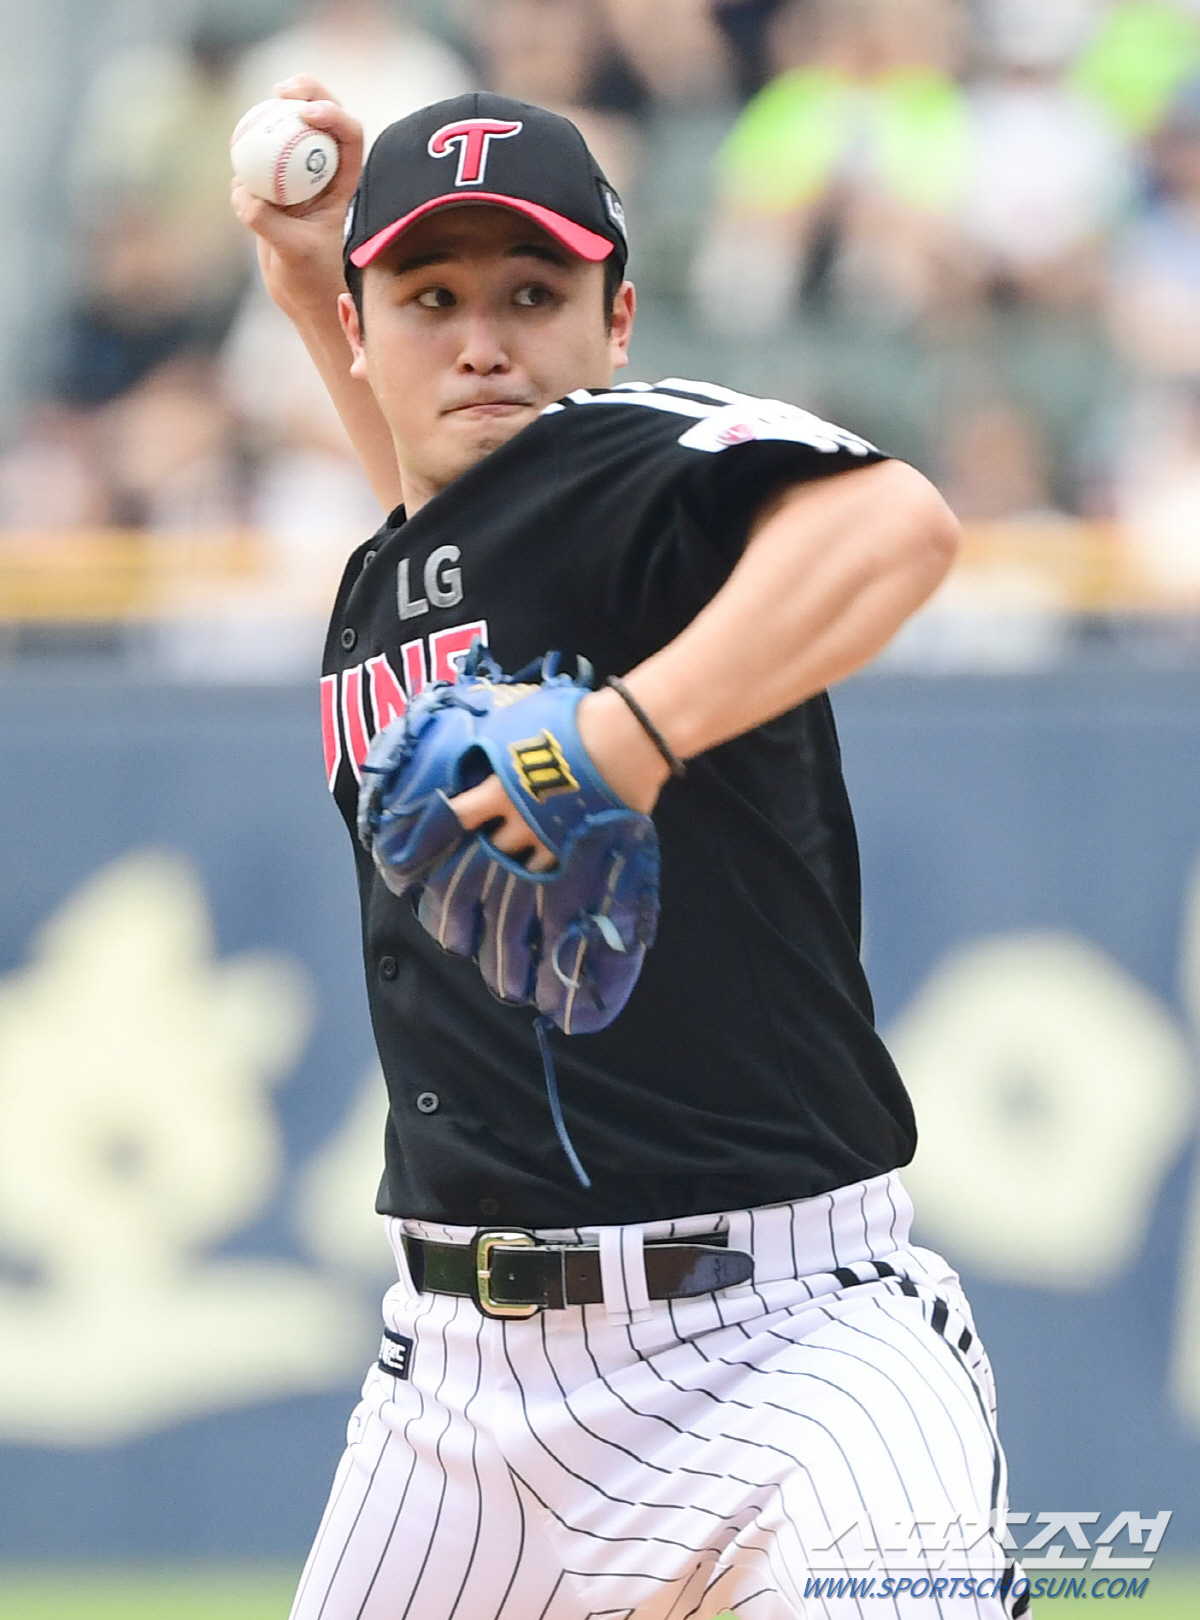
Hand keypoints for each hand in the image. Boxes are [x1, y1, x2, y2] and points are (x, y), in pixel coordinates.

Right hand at [229, 75, 363, 318]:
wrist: (302, 296)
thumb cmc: (312, 279)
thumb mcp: (293, 252)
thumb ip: (267, 222)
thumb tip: (243, 191)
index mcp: (345, 183)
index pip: (349, 136)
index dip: (333, 114)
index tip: (308, 114)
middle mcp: (325, 173)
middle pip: (323, 118)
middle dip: (307, 92)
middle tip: (282, 91)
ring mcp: (299, 176)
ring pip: (291, 130)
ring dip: (275, 112)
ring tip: (259, 110)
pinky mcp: (274, 185)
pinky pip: (260, 155)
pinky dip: (249, 146)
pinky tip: (239, 147)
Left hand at [446, 685, 670, 869]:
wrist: (625, 740)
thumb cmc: (570, 723)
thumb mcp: (521, 722)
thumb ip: (498, 744)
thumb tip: (483, 751)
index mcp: (499, 792)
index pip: (459, 815)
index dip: (451, 817)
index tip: (453, 816)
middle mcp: (521, 824)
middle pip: (493, 844)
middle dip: (497, 834)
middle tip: (507, 820)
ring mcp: (552, 840)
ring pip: (527, 863)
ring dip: (527, 851)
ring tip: (537, 837)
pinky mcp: (581, 849)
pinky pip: (561, 866)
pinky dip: (558, 857)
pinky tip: (563, 846)